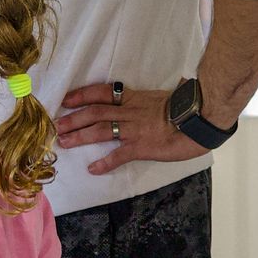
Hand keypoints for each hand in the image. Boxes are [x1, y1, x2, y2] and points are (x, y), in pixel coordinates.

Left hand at [57, 83, 199, 177]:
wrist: (202, 118)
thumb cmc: (190, 107)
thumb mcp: (168, 96)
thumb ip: (156, 96)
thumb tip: (165, 88)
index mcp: (136, 98)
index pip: (103, 92)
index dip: (82, 95)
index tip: (66, 99)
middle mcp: (131, 111)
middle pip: (95, 112)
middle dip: (73, 118)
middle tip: (56, 125)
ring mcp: (135, 129)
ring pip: (101, 130)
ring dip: (80, 136)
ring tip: (63, 142)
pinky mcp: (143, 146)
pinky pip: (120, 155)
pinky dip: (105, 162)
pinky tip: (93, 169)